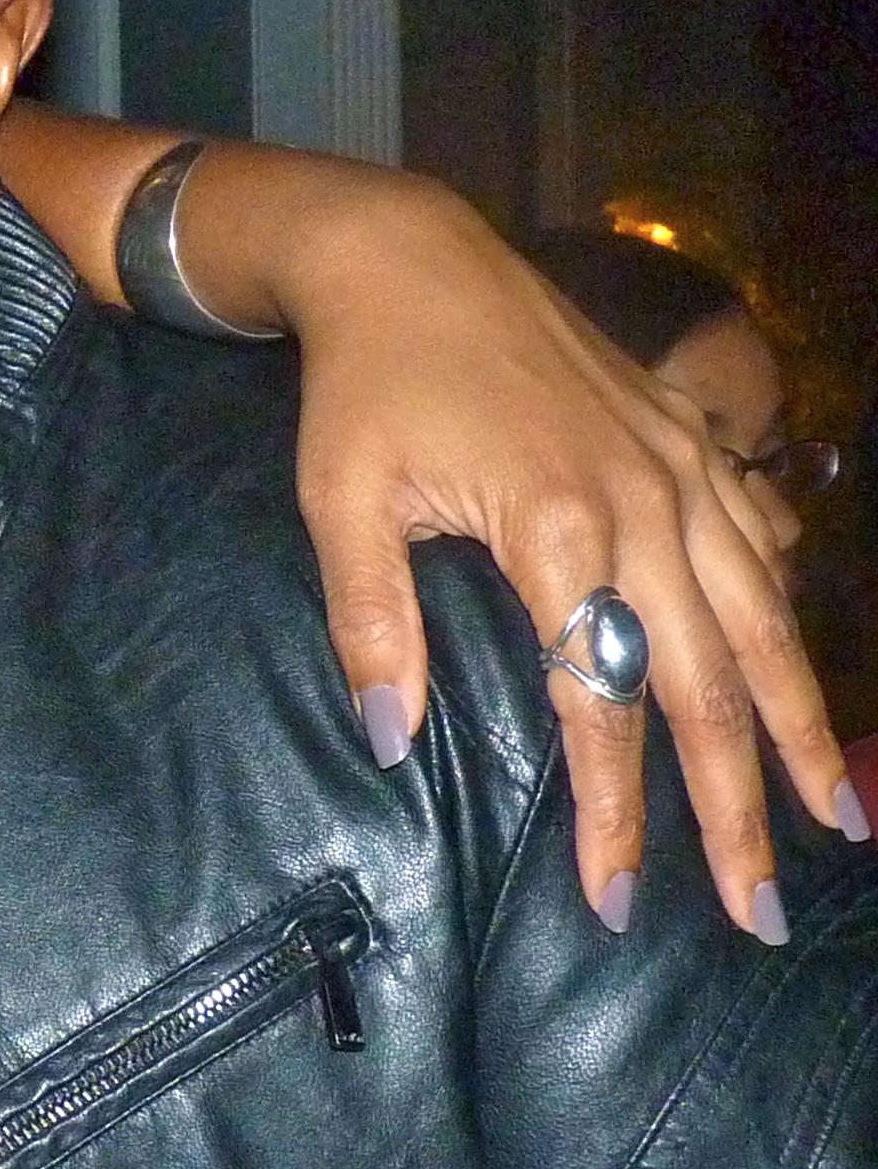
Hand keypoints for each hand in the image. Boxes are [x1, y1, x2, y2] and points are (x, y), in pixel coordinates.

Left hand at [272, 177, 854, 937]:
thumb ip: (371, 622)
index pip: (600, 703)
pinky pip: (758, 539)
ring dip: (802, 724)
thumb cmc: (364, 385)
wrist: (406, 259)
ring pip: (763, 620)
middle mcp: (643, 503)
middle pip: (709, 683)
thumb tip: (393, 743)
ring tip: (838, 815)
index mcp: (555, 527)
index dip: (615, 811)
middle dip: (739, 805)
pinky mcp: (686, 437)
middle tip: (759, 909)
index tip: (616, 901)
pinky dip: (786, 609)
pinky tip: (796, 668)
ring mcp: (681, 467)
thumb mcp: (340, 500)